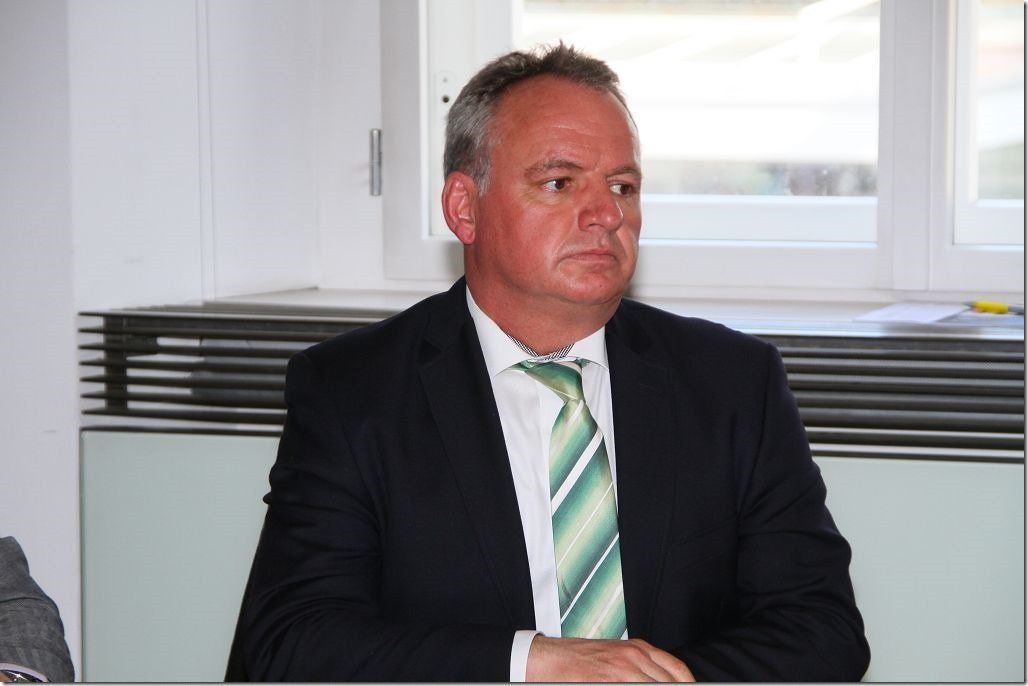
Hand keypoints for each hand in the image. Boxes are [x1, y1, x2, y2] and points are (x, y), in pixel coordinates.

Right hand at [526, 635, 694, 681]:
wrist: (546, 659)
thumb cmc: (580, 661)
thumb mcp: (617, 657)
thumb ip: (642, 668)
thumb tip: (663, 680)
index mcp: (640, 649)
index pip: (679, 673)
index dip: (688, 684)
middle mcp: (635, 656)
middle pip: (670, 683)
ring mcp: (623, 670)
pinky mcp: (609, 680)